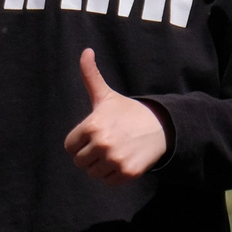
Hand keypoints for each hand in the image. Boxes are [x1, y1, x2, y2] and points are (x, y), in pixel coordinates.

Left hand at [65, 50, 168, 181]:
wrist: (162, 126)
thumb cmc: (128, 112)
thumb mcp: (106, 95)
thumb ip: (91, 75)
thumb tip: (85, 50)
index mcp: (93, 125)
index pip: (70, 146)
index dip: (82, 140)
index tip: (98, 132)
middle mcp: (103, 143)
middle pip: (80, 161)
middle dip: (92, 154)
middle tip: (110, 142)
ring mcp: (115, 159)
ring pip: (92, 173)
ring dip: (102, 165)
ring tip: (118, 151)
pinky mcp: (127, 172)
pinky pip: (108, 181)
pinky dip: (115, 174)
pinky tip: (126, 159)